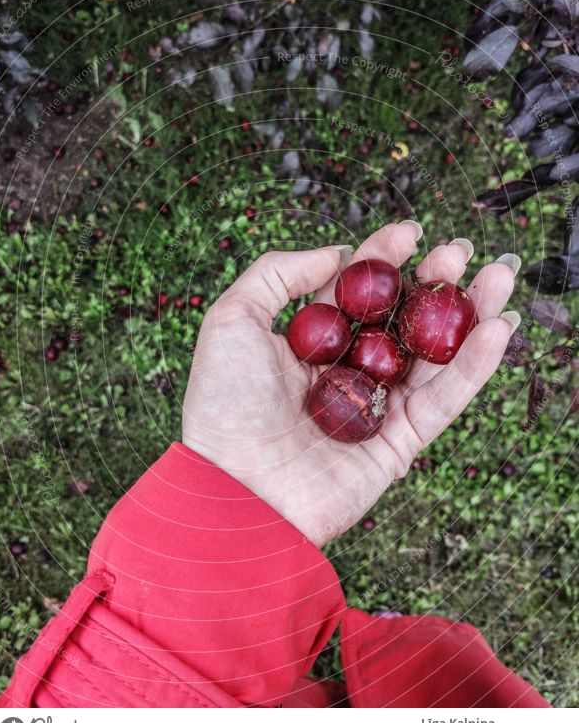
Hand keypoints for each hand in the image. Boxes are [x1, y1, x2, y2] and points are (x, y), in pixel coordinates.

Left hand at [182, 222, 518, 546]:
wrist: (234, 490)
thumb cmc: (223, 405)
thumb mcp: (231, 319)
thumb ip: (276, 275)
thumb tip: (336, 255)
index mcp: (307, 347)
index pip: (354, 294)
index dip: (383, 260)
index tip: (411, 232)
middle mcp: (345, 375)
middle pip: (400, 321)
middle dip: (433, 282)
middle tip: (460, 250)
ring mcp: (374, 410)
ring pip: (432, 356)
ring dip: (469, 316)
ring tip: (499, 276)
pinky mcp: (398, 445)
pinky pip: (443, 401)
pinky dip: (474, 367)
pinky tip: (499, 328)